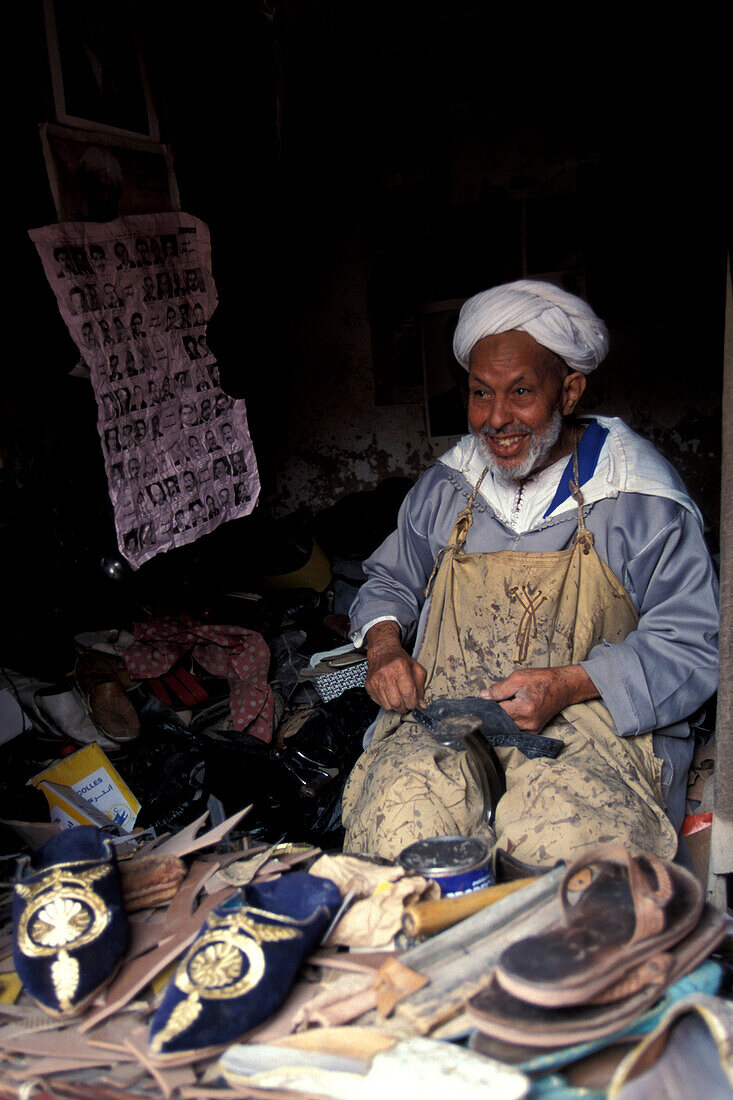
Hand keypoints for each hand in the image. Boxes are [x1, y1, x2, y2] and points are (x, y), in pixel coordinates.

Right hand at [364, 621, 426, 712]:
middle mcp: (386, 673)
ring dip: (395, 707)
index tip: (414, 703)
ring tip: (399, 700)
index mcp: (400, 667)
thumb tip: (422, 705)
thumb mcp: (415, 668)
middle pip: (397, 702)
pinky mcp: (369, 685)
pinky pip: (379, 702)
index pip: (408, 693)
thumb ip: (420, 687)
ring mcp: (376, 680)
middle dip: (404, 707)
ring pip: (387, 705)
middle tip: (407, 705)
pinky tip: (390, 696)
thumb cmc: (400, 659)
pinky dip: (386, 703)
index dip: (413, 702)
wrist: (382, 652)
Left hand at [481, 666, 598, 732]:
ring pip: (508, 725)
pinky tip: (513, 709)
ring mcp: (532, 729)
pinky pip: (516, 727)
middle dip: (495, 711)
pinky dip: (512, 719)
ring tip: (506, 703)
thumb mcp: (518, 678)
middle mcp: (528, 723)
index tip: (482, 701)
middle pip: (501, 721)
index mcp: (524, 709)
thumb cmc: (542, 680)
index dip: (487, 705)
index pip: (496, 712)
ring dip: (503, 716)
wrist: (564, 686)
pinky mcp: (535, 730)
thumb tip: (483, 696)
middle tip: (493, 700)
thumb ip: (499, 689)